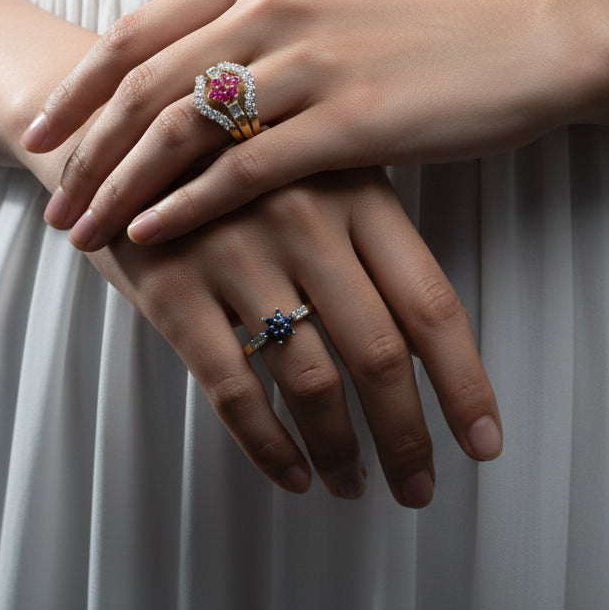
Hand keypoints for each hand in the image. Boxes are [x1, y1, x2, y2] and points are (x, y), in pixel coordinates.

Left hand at [22, 0, 604, 249]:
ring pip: (181, 130)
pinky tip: (152, 238)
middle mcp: (272, 8)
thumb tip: (182, 85)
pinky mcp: (351, 119)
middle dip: (85, 152)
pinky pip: (245, 170)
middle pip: (143, 86)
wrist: (524, 45)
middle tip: (51, 205)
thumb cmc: (421, 39)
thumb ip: (250, 35)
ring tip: (84, 233)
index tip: (38, 135)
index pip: (137, 36)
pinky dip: (188, 206)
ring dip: (121, 187)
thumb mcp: (323, 12)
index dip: (78, 91)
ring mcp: (311, 61)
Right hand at [82, 166, 502, 507]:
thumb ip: (373, 238)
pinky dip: (268, 446)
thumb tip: (433, 345)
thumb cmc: (242, 156)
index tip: (482, 443)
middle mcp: (305, 223)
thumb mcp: (322, 166)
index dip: (464, 384)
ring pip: (309, 382)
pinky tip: (292, 474)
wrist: (125, 122)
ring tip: (353, 484)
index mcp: (358, 193)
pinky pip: (232, 391)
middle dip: (406, 437)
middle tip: (418, 487)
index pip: (431, 305)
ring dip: (339, 451)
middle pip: (378, 355)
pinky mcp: (173, 287)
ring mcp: (237, 253)